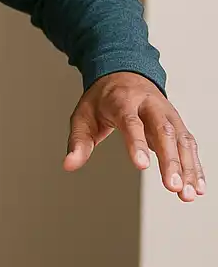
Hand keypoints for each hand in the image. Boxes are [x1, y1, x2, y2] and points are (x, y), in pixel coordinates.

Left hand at [64, 71, 203, 200]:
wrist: (124, 72)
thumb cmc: (102, 99)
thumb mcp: (83, 116)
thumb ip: (78, 141)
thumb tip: (69, 164)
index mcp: (123, 101)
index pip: (132, 123)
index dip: (137, 144)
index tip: (142, 166)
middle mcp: (150, 105)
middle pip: (164, 132)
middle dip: (171, 161)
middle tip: (173, 187)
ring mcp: (167, 114)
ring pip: (181, 140)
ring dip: (187, 168)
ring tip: (188, 194)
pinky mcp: (177, 123)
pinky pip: (189, 144)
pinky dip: (194, 165)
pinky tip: (198, 186)